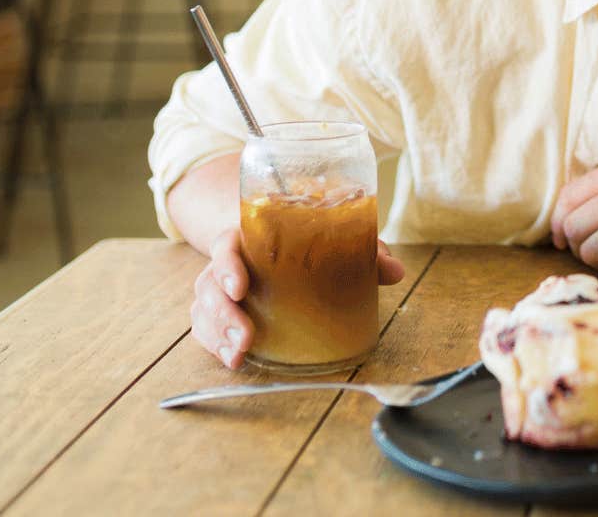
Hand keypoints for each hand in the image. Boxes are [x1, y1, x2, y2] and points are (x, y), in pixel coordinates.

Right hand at [190, 228, 407, 368]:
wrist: (278, 241)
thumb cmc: (307, 241)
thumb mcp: (334, 241)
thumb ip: (363, 251)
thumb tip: (395, 271)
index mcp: (249, 237)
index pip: (227, 245)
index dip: (227, 265)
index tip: (240, 286)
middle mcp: (228, 262)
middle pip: (209, 284)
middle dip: (223, 313)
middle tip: (245, 337)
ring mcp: (219, 288)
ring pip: (203, 309)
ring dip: (217, 334)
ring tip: (239, 355)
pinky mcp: (219, 312)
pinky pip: (205, 328)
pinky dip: (214, 345)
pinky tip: (233, 360)